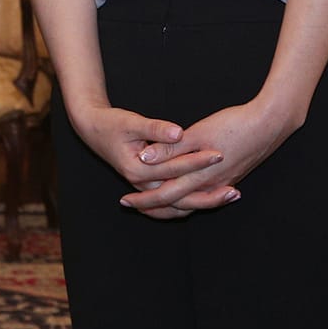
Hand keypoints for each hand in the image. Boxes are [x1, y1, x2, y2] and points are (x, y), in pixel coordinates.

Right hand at [67, 102, 224, 208]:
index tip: (219, 153)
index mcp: (137, 170)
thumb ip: (156, 129)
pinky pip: (173, 203)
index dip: (198, 161)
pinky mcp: (150, 185)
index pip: (174, 169)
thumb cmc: (112, 124)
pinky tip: (211, 196)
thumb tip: (178, 133)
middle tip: (235, 190)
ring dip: (203, 203)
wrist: (93, 130)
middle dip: (209, 195)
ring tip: (230, 195)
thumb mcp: (131, 122)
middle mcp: (142, 184)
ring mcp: (146, 187)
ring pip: (178, 205)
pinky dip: (192, 203)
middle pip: (180, 198)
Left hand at [120, 98, 303, 218]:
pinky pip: (204, 195)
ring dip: (170, 205)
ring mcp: (223, 183)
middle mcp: (211, 185)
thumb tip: (144, 157)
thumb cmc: (234, 125)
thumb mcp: (198, 133)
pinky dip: (188, 198)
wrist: (270, 124)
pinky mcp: (231, 176)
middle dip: (152, 207)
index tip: (124, 200)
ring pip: (191, 203)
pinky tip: (183, 192)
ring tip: (152, 204)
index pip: (165, 196)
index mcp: (200, 176)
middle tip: (131, 205)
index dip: (144, 199)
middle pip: (176, 205)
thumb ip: (171, 148)